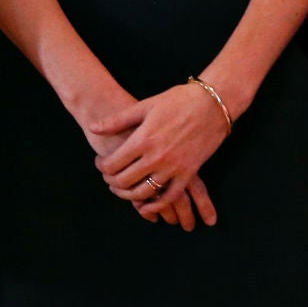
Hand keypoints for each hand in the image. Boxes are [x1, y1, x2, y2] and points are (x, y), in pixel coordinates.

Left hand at [90, 85, 229, 225]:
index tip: (101, 163)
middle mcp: (156, 156)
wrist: (213, 102)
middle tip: (109, 177)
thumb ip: (118, 120)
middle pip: (124, 181)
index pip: (113, 164)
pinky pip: (170, 196)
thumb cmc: (178, 100)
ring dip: (129, 195)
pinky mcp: (189, 172)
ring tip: (124, 189)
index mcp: (143, 139)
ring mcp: (173, 166)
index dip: (102, 167)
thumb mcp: (146, 105)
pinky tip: (147, 206)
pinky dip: (156, 205)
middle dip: (112, 182)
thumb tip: (93, 128)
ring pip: (144, 192)